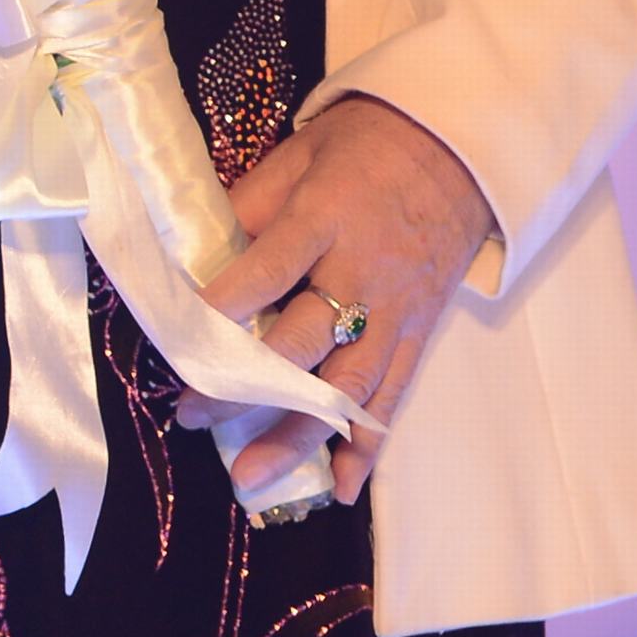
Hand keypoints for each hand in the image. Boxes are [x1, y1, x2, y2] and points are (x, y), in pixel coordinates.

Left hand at [203, 92, 498, 501]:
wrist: (456, 152)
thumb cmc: (360, 149)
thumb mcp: (296, 156)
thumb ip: (249, 206)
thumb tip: (195, 255)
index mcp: (325, 218)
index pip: (270, 267)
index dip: (225, 304)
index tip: (180, 336)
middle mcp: (363, 273)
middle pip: (304, 340)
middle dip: (246, 384)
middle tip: (191, 414)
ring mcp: (396, 312)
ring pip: (348, 387)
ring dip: (298, 436)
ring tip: (251, 476)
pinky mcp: (419, 335)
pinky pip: (392, 397)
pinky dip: (368, 448)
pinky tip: (340, 488)